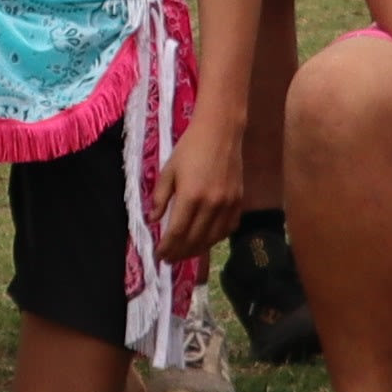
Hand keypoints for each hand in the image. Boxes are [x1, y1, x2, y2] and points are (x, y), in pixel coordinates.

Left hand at [150, 112, 243, 260]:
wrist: (220, 132)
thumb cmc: (189, 148)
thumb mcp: (168, 170)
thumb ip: (160, 197)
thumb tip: (152, 221)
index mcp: (190, 197)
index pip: (176, 232)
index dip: (166, 248)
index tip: (158, 256)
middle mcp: (211, 205)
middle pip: (194, 240)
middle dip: (179, 253)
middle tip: (169, 259)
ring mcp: (228, 205)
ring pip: (212, 238)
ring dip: (197, 250)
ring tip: (184, 254)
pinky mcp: (239, 202)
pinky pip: (228, 229)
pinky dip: (215, 239)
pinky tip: (205, 241)